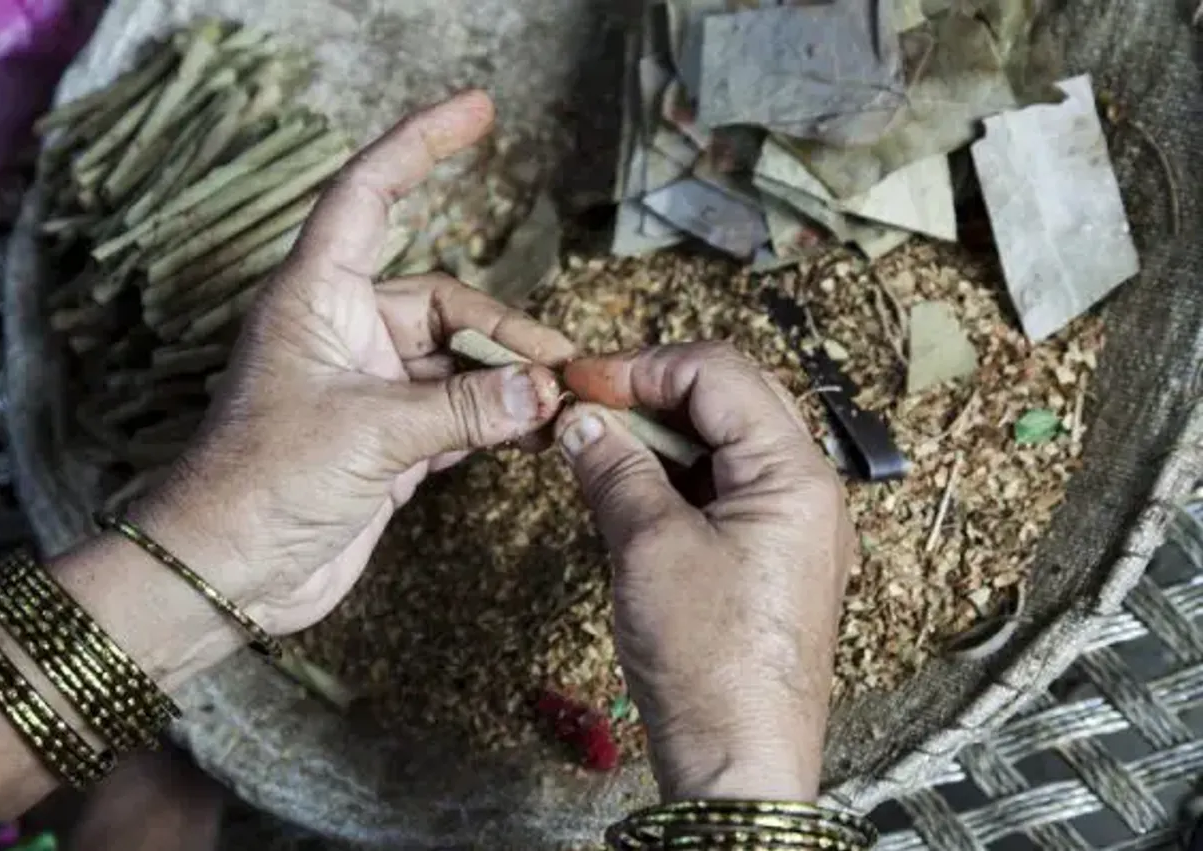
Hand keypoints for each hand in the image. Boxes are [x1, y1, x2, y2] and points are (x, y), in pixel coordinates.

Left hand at [127, 90, 572, 636]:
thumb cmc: (265, 483)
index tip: (480, 112)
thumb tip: (545, 391)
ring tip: (561, 404)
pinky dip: (496, 420)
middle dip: (507, 333)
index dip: (423, 145)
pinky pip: (457, 412)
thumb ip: (467, 407)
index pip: (372, 196)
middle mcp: (345, 332)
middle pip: (447, 304)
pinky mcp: (387, 441)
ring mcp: (369, 388)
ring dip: (508, 382)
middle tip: (563, 370)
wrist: (228, 575)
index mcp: (318, 298)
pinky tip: (536, 433)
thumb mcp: (373, 433)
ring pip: (458, 363)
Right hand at [555, 343, 853, 801]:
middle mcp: (805, 488)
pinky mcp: (767, 554)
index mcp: (794, 473)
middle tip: (586, 407)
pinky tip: (625, 488)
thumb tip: (580, 420)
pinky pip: (720, 488)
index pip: (718, 373)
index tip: (581, 383)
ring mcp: (790, 523)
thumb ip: (615, 469)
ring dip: (658, 436)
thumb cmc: (710, 664)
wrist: (739, 759)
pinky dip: (671, 477)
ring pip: (721, 443)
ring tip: (596, 448)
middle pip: (727, 399)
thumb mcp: (649, 548)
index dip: (642, 367)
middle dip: (651, 394)